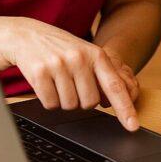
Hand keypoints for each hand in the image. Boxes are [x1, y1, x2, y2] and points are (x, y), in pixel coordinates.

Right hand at [0, 16, 139, 130]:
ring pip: (69, 105)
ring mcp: (59, 65)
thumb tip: (111, 103)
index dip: (125, 108)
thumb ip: (101, 75)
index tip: (133, 126)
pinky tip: (45, 83)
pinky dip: (48, 99)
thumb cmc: (61, 49)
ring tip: (57, 80)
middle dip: (80, 100)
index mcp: (96, 55)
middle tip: (71, 83)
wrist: (26, 35)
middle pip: (89, 103)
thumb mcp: (85, 54)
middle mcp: (79, 58)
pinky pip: (50, 104)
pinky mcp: (39, 73)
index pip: (114, 86)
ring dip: (63, 99)